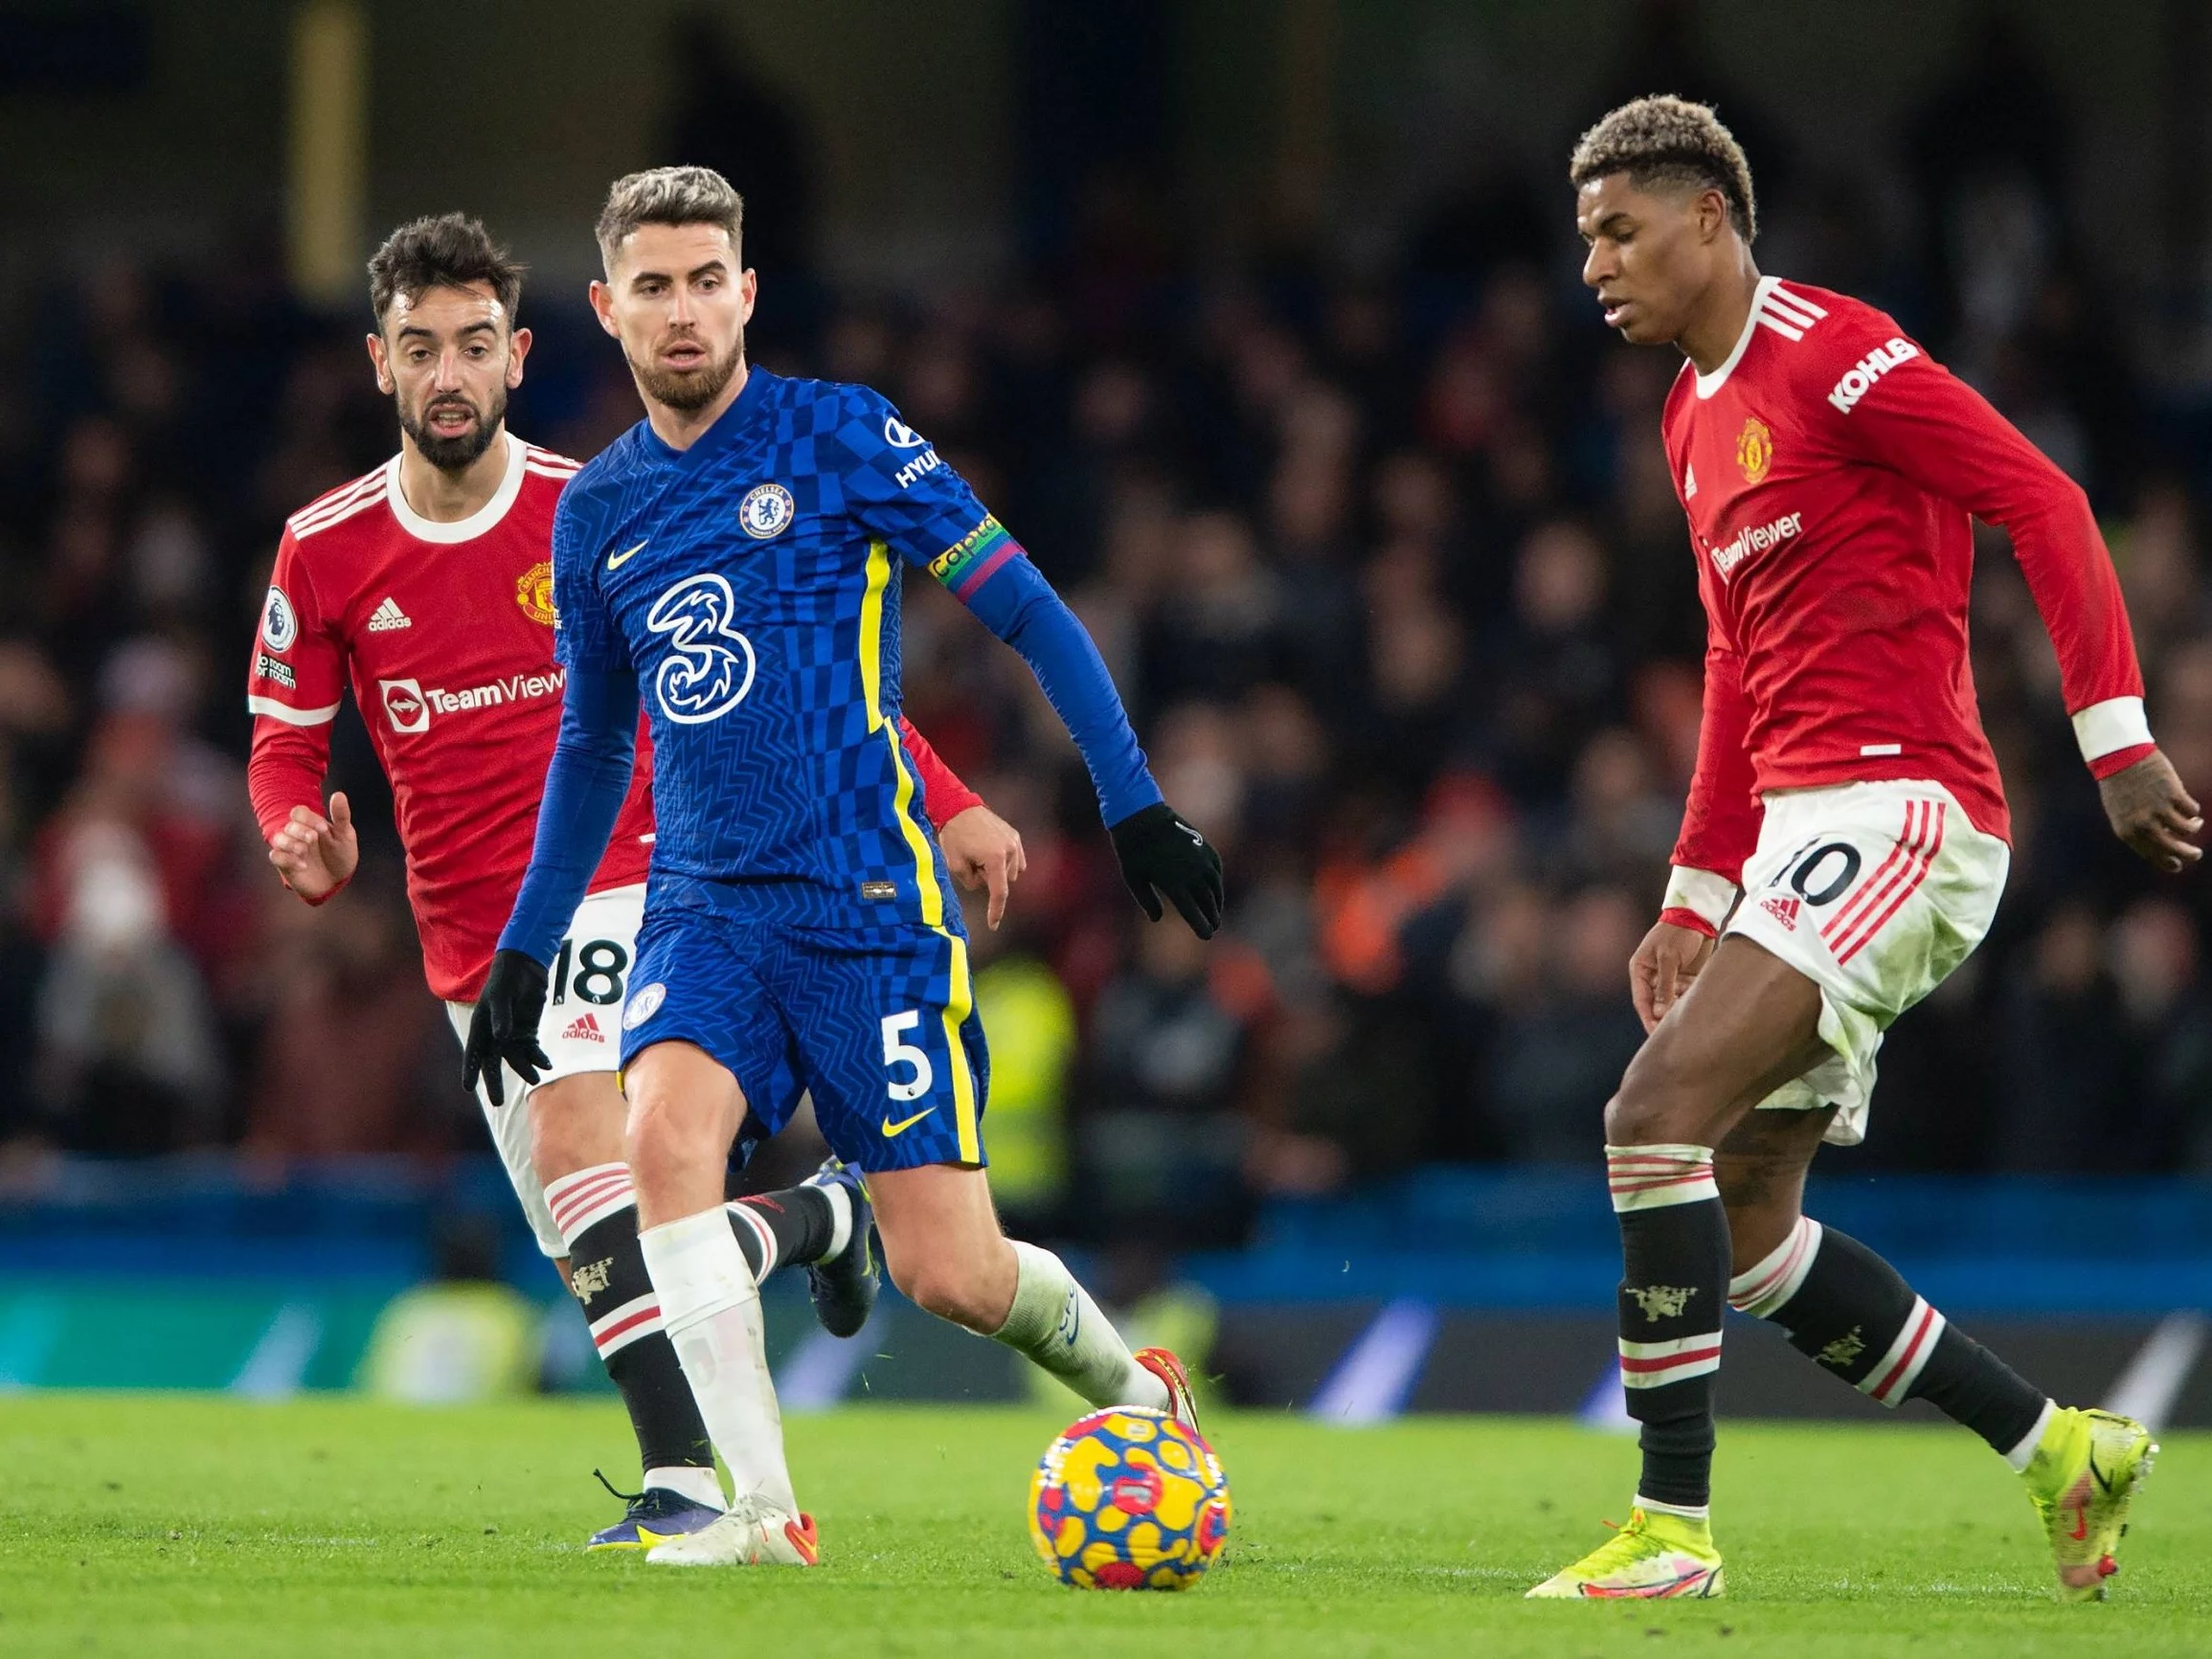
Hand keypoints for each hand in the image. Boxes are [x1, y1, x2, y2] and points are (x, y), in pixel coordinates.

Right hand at [267, 792, 358, 901]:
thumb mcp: (345, 835)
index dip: (308, 818)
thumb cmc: (340, 854)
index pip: (299, 813)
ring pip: (278, 839)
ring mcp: (289, 849)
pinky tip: (303, 865)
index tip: (324, 829)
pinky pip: (275, 856)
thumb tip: (339, 794)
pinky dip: (287, 859)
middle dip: (300, 831)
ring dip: (290, 843)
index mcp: (311, 824)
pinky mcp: (285, 864)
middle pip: (289, 825)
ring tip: (304, 851)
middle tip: (313, 839)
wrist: (337, 880)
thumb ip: (341, 816)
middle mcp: (297, 834)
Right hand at [461, 949, 551, 1106]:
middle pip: (493, 1061)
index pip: (473, 1052)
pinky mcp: (528, 1031)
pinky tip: (547, 1064)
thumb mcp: (501, 995)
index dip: (470, 1069)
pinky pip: (532, 1049)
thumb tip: (501, 1038)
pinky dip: (538, 1057)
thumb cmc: (506, 978)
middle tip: (497, 1101)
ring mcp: (512, 1033)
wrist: (526, 966)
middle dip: (494, 1081)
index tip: (468, 1087)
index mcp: (481, 1026)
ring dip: (524, 1068)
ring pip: (516, 1058)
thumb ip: (502, 1016)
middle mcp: (494, 1033)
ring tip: (535, 1078)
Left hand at [939, 804, 1025, 929]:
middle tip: (972, 863)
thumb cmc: (954, 836)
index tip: (993, 925)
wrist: (959, 808)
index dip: (996, 911)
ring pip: (1011, 872)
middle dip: (989, 879)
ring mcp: (1015, 842)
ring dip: (997, 870)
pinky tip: (991, 853)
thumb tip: (983, 884)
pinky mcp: (1015, 836)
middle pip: (1003, 881)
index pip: (999, 893)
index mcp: (995, 859)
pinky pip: (1016, 859)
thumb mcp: (955, 865)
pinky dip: (1005, 862)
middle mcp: (1010, 851)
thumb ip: (971, 882)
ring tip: (979, 854)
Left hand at [1109, 801, 1224, 938]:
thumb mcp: (1133, 879)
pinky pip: (1217, 869)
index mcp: (1174, 884)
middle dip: (1211, 917)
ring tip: (1216, 912)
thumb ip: (1147, 901)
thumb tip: (1157, 919)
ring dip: (1217, 902)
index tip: (1207, 936)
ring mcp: (1200, 859)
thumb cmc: (1133, 850)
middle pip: (1207, 902)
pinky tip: (1215, 889)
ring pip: (1215, 887)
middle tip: (1212, 927)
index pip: (1193, 913)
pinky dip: (1218, 882)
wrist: (1142, 816)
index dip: (1202, 926)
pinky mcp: (1204, 847)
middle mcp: (1191, 873)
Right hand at [1630, 918, 1715, 1033]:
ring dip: (1679, 1011)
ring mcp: (1670, 978)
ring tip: (1689, 1022)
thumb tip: (1660, 1014)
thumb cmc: (1677, 933)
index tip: (1656, 1035)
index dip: (1648, 1019)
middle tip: (1674, 1035)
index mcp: (1640, 970)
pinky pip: (1686, 995)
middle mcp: (1653, 977)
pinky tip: (1699, 1008)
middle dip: (1664, 1019)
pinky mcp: (1686, 977)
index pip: (1642, 1001)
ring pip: (1672, 1002)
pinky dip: (1691, 1001)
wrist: (1699, 916)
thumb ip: (1665, 986)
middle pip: (1656, 1005)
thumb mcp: (1669, 958)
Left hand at [2099, 749, 2203, 873]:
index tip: (2177, 865)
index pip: (2152, 855)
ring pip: (2187, 829)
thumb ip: (2138, 829)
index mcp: (2128, 832)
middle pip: (2174, 848)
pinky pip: (2191, 810)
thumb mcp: (2122, 813)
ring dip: (2194, 827)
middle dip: (2188, 854)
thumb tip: (2164, 841)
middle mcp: (2144, 825)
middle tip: (2196, 854)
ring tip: (2196, 823)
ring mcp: (2160, 810)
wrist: (2119, 759)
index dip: (2167, 862)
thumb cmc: (2119, 786)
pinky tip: (2190, 807)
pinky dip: (2193, 810)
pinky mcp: (2174, 795)